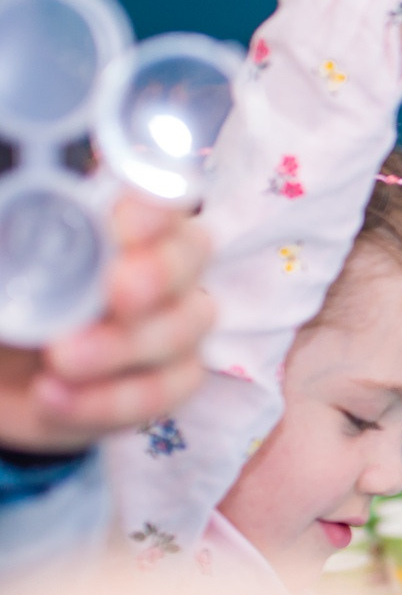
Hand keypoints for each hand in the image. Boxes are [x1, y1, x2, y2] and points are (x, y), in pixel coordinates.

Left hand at [0, 197, 211, 455]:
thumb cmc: (4, 299)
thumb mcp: (3, 265)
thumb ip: (20, 239)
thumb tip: (23, 227)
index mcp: (116, 219)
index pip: (159, 193)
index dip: (155, 206)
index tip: (125, 222)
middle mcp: (158, 264)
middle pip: (190, 255)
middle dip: (158, 273)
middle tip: (117, 291)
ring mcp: (170, 326)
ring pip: (183, 329)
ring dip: (123, 346)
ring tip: (60, 358)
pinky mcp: (162, 384)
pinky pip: (160, 394)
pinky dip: (106, 401)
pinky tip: (53, 396)